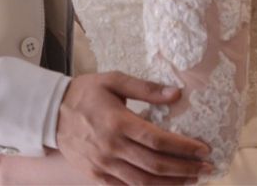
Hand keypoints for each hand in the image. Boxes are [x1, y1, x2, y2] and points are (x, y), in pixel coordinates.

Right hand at [56, 72, 212, 184]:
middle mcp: (112, 147)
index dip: (184, 147)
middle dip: (186, 169)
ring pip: (144, 182)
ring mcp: (103, 165)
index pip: (158, 141)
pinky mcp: (96, 176)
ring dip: (172, 184)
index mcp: (118, 122)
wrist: (50, 113)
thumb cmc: (84, 93)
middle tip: (206, 167)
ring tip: (192, 179)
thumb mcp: (113, 81)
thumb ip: (145, 88)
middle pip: (156, 165)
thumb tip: (176, 94)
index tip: (204, 149)